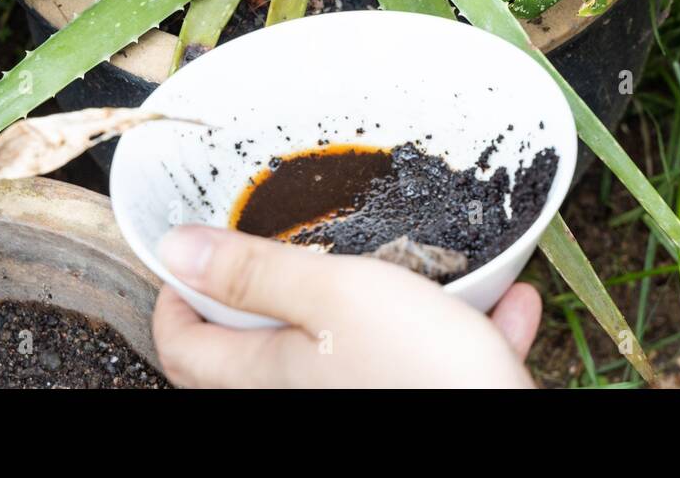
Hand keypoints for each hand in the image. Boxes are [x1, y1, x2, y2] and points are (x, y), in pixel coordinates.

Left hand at [151, 225, 540, 387]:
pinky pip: (422, 357)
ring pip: (347, 346)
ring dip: (385, 299)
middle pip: (252, 350)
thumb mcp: (332, 295)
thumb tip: (177, 248)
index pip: (181, 345)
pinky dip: (454, 327)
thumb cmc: (418, 368)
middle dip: (267, 295)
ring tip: (414, 263)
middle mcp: (300, 396)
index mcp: (265, 374)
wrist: (500, 432)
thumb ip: (254, 272)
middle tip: (285, 248)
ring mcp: (354, 397)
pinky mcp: (411, 393)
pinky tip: (502, 302)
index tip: (194, 253)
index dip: (176, 295)